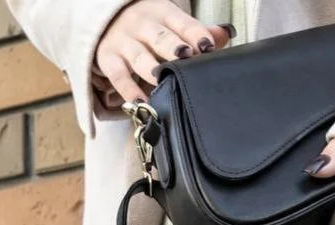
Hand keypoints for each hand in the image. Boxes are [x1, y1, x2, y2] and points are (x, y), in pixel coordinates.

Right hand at [95, 2, 233, 104]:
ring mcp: (124, 41)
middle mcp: (142, 24)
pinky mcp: (108, 59)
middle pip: (160, 37)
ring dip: (151, 68)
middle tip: (185, 57)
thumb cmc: (149, 28)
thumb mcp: (171, 23)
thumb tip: (227, 33)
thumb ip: (196, 32)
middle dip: (173, 47)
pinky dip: (129, 91)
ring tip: (162, 81)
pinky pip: (119, 76)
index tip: (208, 47)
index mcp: (162, 12)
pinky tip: (141, 103)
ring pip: (139, 56)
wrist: (107, 20)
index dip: (195, 34)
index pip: (182, 22)